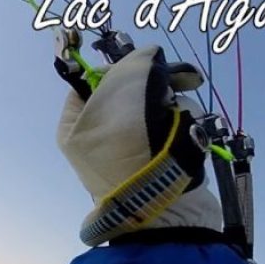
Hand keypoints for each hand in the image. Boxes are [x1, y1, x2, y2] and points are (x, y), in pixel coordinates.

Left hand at [56, 45, 222, 236]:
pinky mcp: (159, 158)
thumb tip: (148, 56)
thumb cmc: (133, 146)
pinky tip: (190, 132)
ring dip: (175, 104)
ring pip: (157, 103)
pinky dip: (185, 124)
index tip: (140, 66)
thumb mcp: (124, 92)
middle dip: (156, 84)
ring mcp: (129, 150)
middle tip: (179, 82)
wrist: (166, 206)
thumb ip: (133, 65)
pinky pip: (173, 125)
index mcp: (74, 126)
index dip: (116, 68)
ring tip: (181, 118)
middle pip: (128, 90)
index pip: (88, 81)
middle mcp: (97, 138)